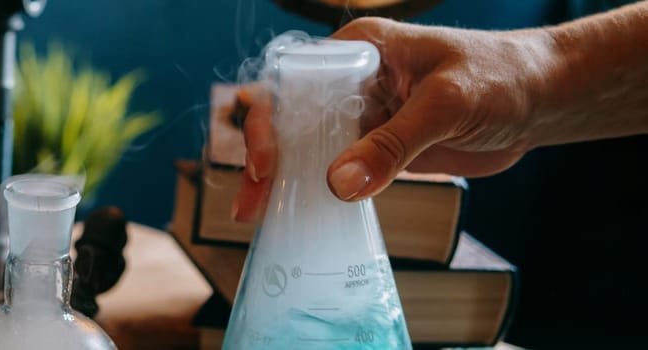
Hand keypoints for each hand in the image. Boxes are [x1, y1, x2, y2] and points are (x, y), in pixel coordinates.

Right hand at [232, 17, 560, 221]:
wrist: (542, 98)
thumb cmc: (501, 77)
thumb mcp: (447, 104)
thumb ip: (394, 144)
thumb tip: (338, 184)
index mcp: (358, 50)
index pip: (294, 81)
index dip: (271, 121)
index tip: (269, 163)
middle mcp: (349, 80)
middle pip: (289, 117)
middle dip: (265, 159)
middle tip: (253, 202)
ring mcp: (361, 115)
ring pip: (306, 147)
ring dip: (283, 181)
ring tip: (259, 216)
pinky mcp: (376, 146)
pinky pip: (334, 169)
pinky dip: (315, 193)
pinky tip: (297, 216)